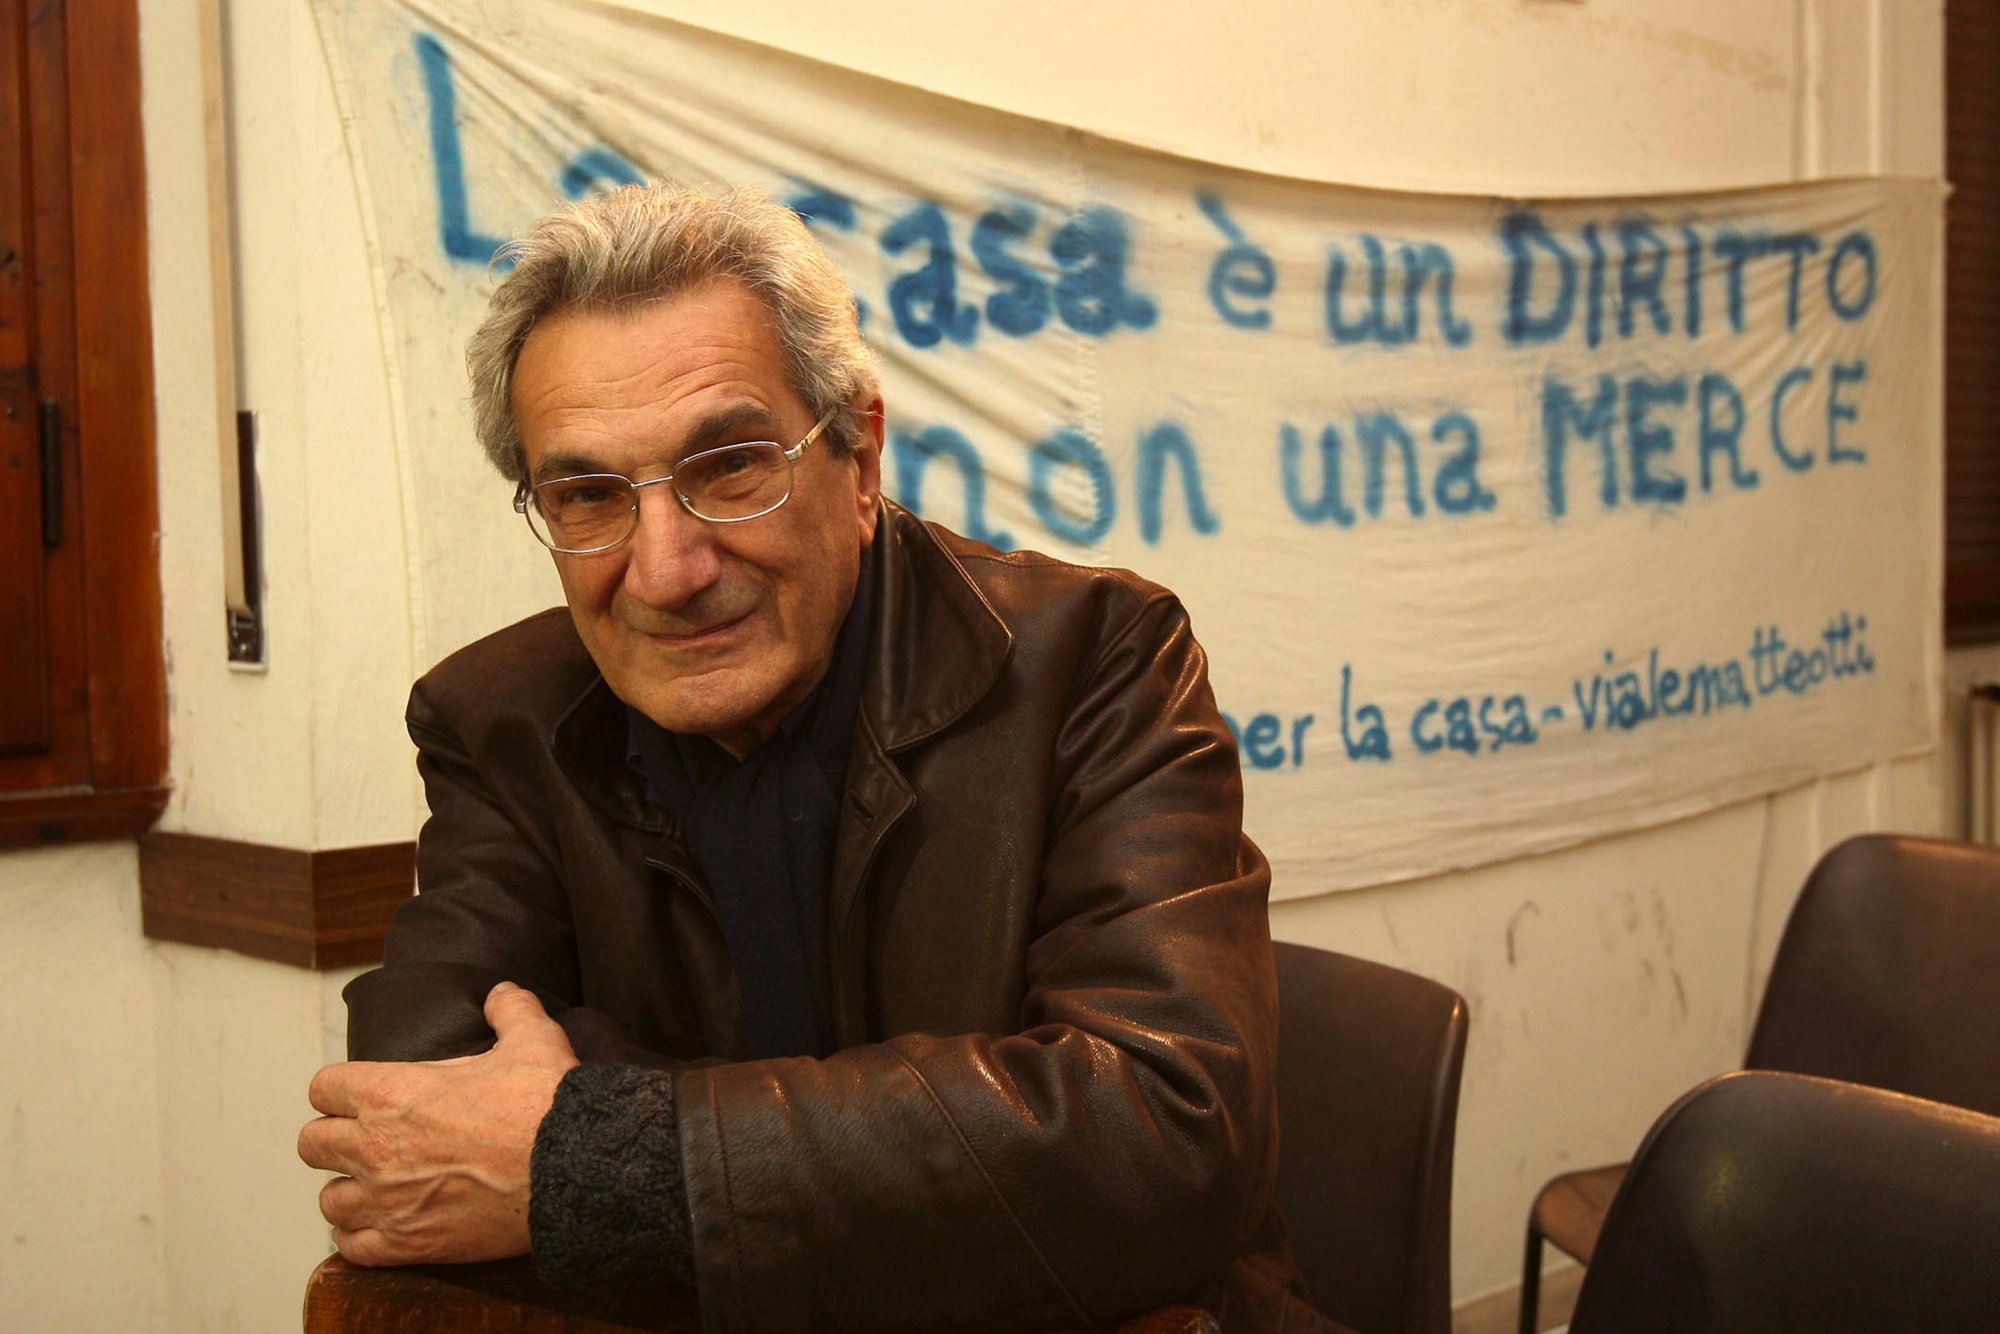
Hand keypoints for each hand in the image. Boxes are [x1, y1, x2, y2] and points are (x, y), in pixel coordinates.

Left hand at [298, 981, 579, 1265]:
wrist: (573, 1169)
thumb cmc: (545, 1104)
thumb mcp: (532, 1039)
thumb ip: (509, 1010)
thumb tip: (502, 994)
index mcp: (391, 1092)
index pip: (324, 1088)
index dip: (340, 1089)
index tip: (358, 1096)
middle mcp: (376, 1147)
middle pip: (313, 1144)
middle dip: (335, 1138)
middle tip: (366, 1139)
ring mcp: (387, 1201)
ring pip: (329, 1200)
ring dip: (348, 1191)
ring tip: (372, 1187)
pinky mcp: (407, 1244)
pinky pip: (352, 1247)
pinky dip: (360, 1238)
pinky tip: (378, 1227)